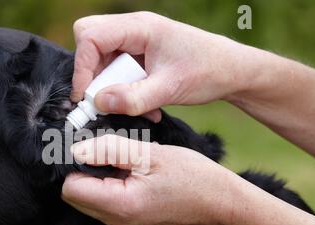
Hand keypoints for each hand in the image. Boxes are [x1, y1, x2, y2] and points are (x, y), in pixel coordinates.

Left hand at [61, 135, 236, 224]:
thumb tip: (76, 151)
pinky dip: (110, 189)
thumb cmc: (192, 176)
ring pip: (90, 202)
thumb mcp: (149, 153)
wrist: (221, 203)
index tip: (93, 149)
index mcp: (120, 205)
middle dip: (84, 172)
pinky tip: (131, 175)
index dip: (75, 165)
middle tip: (109, 154)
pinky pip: (107, 207)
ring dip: (97, 180)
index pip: (70, 189)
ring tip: (123, 164)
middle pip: (76, 197)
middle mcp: (118, 223)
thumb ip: (109, 150)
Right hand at [71, 11, 249, 121]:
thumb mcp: (170, 89)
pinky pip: (117, 71)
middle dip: (92, 74)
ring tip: (134, 106)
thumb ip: (133, 98)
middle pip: (90, 42)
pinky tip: (143, 105)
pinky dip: (123, 91)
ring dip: (110, 88)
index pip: (91, 36)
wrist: (231, 71)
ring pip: (102, 60)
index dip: (82, 67)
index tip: (86, 97)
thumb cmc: (208, 71)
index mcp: (140, 27)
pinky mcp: (139, 56)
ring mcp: (135, 42)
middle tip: (103, 99)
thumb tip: (99, 103)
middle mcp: (133, 30)